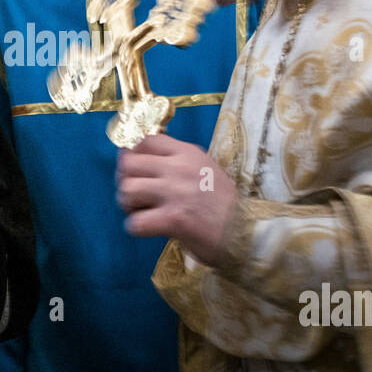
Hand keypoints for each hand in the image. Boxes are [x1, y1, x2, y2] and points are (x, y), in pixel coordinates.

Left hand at [116, 134, 234, 264]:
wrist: (246, 231)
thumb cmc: (224, 204)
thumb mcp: (205, 169)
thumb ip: (179, 162)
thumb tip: (145, 160)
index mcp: (187, 153)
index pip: (144, 140)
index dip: (132, 154)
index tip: (134, 169)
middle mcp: (178, 168)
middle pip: (129, 163)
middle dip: (125, 180)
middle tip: (135, 195)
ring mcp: (174, 193)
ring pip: (127, 190)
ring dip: (128, 204)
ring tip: (142, 212)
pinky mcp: (173, 219)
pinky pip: (135, 222)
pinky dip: (137, 228)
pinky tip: (149, 229)